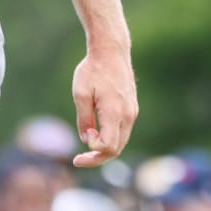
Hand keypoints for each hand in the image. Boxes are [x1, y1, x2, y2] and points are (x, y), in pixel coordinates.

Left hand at [71, 46, 137, 167]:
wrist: (111, 51)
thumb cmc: (93, 70)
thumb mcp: (80, 94)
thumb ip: (84, 119)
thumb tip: (87, 139)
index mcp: (115, 112)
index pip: (108, 147)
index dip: (93, 152)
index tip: (81, 140)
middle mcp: (128, 115)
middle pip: (116, 149)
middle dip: (97, 158)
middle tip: (77, 159)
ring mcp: (132, 112)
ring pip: (121, 142)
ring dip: (104, 149)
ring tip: (86, 146)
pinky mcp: (132, 108)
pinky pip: (123, 132)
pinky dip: (110, 139)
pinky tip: (96, 133)